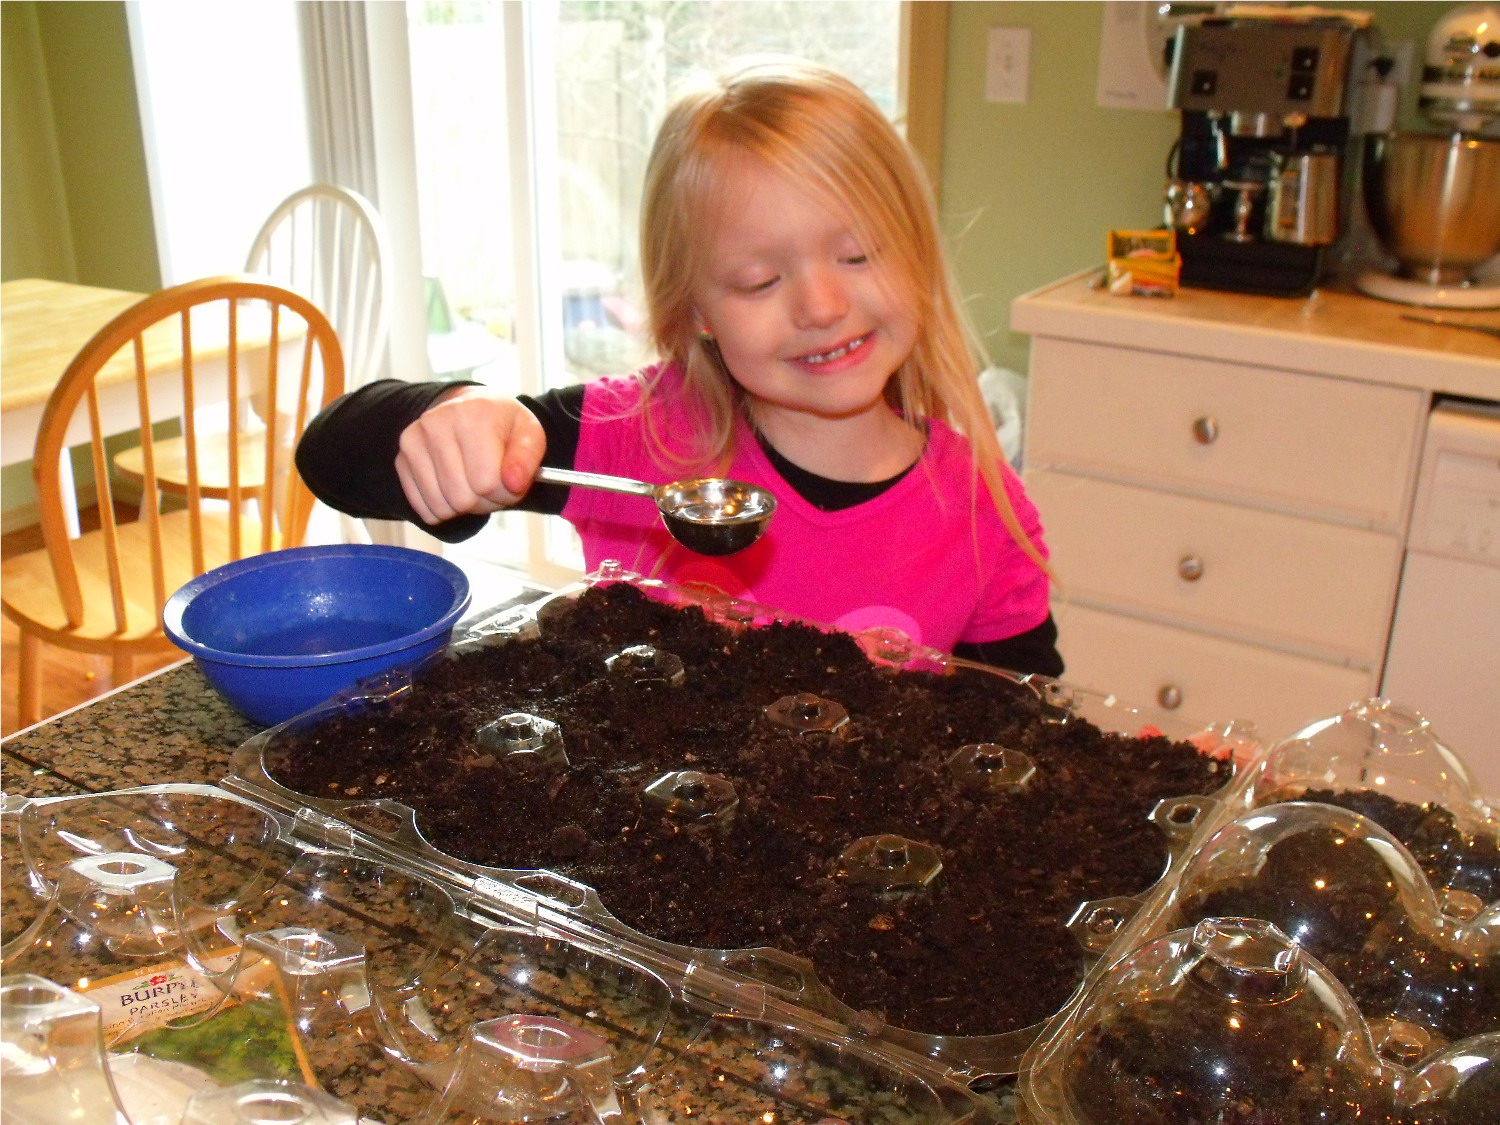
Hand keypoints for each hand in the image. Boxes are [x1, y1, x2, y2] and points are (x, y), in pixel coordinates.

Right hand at [394, 385, 546, 523]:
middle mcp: (437, 423)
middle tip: (491, 483)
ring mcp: (414, 440)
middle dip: (484, 501)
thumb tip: (513, 483)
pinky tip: (454, 488)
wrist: (471, 409)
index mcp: (473, 415)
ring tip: (473, 483)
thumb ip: (527, 459)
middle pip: (462, 498)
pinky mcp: (401, 458)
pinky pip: (423, 508)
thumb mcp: (529, 434)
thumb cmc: (502, 426)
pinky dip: (443, 509)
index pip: (487, 482)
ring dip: (463, 507)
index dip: (505, 492)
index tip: (510, 480)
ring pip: (441, 506)